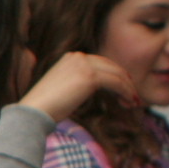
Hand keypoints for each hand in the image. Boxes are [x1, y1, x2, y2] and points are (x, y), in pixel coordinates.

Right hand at [19, 49, 135, 122]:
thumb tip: (90, 88)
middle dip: (124, 81)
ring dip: (128, 88)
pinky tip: (130, 102)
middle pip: (111, 66)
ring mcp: (84, 65)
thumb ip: (77, 80)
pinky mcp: (90, 76)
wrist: (35, 111)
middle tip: (132, 95)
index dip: (114, 75)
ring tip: (133, 102)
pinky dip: (127, 92)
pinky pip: (117, 82)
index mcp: (70, 57)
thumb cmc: (45, 106)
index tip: (122, 89)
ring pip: (117, 74)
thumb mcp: (62, 86)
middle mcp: (78, 57)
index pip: (100, 63)